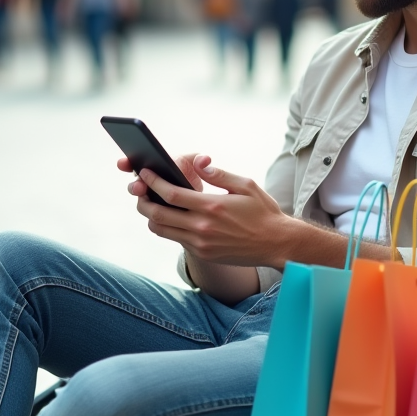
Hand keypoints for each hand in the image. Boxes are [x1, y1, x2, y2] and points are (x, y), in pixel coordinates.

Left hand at [126, 155, 293, 266]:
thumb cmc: (263, 212)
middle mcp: (203, 227)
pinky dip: (166, 228)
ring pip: (162, 230)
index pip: (171, 194)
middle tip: (139, 190)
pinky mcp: (203, 253)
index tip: (145, 174)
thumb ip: (220, 174)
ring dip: (151, 216)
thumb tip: (200, 163)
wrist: (277, 244)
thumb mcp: (246, 186)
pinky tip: (169, 217)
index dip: (153, 183)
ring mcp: (201, 243)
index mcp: (212, 206)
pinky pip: (175, 240)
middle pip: (158, 215)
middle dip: (143, 201)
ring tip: (151, 204)